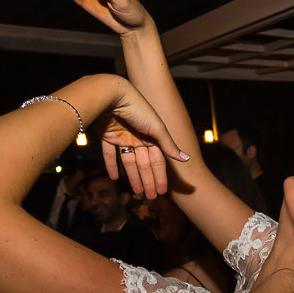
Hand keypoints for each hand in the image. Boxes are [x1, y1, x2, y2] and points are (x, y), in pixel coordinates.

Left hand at [97, 78, 188, 197]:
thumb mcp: (156, 128)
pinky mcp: (107, 136)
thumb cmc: (138, 108)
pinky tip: (115, 178)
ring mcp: (122, 137)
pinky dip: (112, 165)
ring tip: (136, 192)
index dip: (160, 175)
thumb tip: (186, 159)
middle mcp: (138, 137)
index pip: (158, 159)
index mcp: (152, 135)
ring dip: (132, 177)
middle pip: (144, 163)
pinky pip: (110, 154)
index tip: (161, 192)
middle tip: (149, 197)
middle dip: (147, 180)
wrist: (111, 95)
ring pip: (128, 161)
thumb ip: (169, 145)